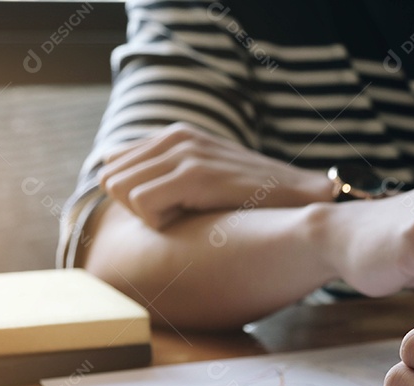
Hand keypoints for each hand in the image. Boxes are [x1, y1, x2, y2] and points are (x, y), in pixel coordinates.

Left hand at [99, 123, 332, 228]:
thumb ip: (169, 174)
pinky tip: (194, 221)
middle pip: (110, 178)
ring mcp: (186, 153)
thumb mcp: (209, 177)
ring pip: (119, 189)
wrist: (303, 200)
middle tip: (177, 216)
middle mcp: (177, 137)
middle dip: (134, 206)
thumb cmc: (257, 202)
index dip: (133, 195)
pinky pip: (142, 204)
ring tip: (188, 217)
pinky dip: (159, 223)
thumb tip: (119, 183)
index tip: (168, 209)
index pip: (113, 163)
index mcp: (177, 135)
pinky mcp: (194, 174)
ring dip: (147, 214)